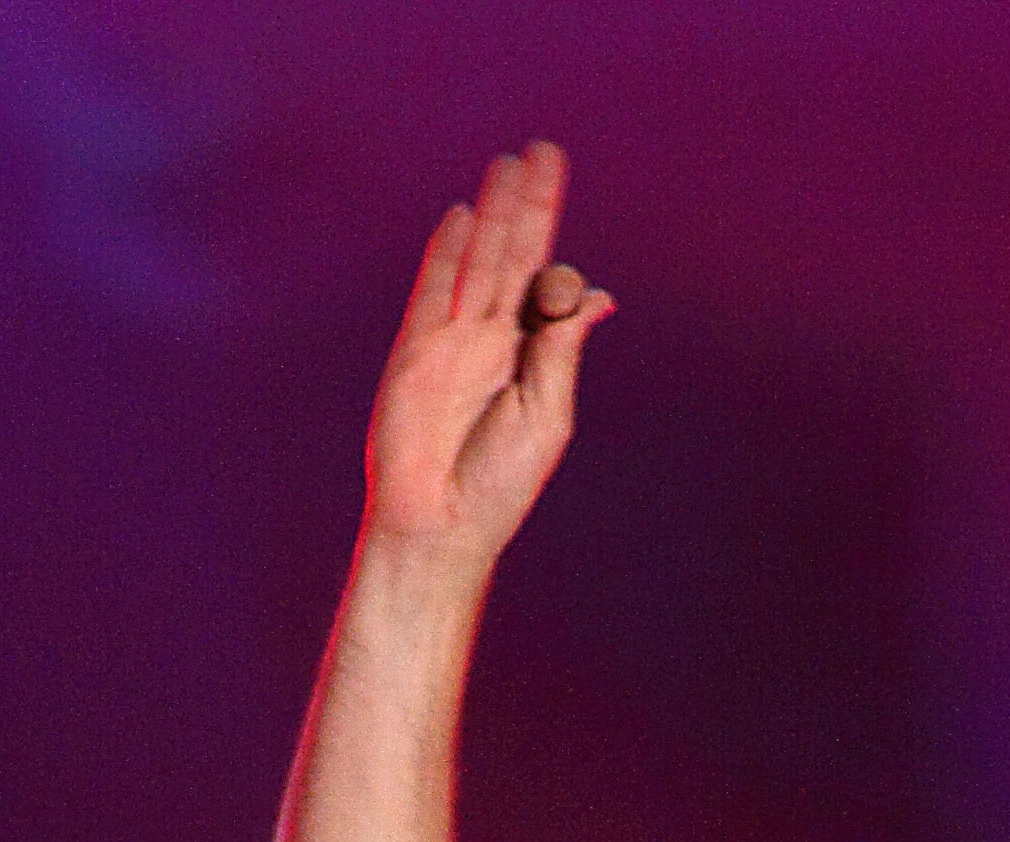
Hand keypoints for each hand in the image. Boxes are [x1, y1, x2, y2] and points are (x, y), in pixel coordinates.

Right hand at [364, 143, 612, 572]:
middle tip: (544, 151)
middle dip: (528, 206)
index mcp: (530, 358)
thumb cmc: (500, 484)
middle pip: (513, 256)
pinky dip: (446, 252)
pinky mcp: (416, 349)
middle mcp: (492, 341)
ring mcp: (452, 341)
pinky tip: (462, 216)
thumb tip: (593, 294)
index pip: (544, 287)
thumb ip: (560, 348)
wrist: (439, 523)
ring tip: (509, 164)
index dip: (554, 261)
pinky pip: (433, 289)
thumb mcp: (546, 412)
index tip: (561, 261)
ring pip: (477, 260)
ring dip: (493, 213)